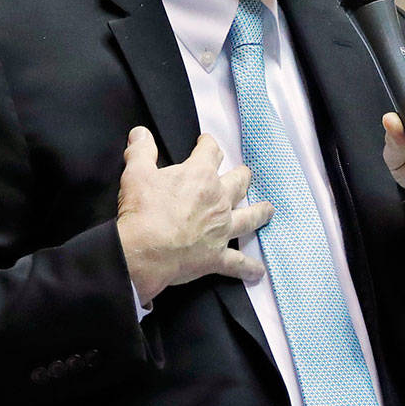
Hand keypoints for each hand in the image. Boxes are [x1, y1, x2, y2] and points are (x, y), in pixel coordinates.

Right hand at [116, 127, 272, 304]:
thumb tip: (141, 134)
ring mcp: (221, 228)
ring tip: (268, 210)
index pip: (210, 152)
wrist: (145, 251)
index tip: (206, 143)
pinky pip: (238, 263)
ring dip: (260, 213)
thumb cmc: (142, 212)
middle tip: (243, 174)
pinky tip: (258, 271)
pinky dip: (249, 268)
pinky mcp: (217, 256)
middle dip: (242, 176)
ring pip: (249, 217)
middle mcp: (217, 200)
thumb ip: (141, 151)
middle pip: (238, 182)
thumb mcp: (136, 173)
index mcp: (199, 176)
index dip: (208, 145)